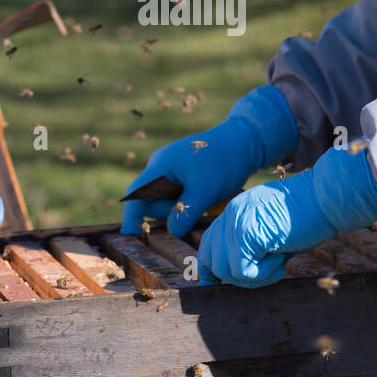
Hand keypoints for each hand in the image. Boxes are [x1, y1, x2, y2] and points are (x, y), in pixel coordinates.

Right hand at [121, 86, 298, 236]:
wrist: (246, 140)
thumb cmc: (224, 161)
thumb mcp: (204, 192)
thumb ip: (184, 214)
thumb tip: (171, 234)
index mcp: (160, 165)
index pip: (136, 194)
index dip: (131, 216)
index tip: (130, 235)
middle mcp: (162, 167)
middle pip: (152, 201)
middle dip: (169, 212)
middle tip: (196, 207)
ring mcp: (173, 170)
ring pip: (167, 200)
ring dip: (181, 208)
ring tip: (205, 200)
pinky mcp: (185, 175)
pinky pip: (178, 195)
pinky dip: (188, 203)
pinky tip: (205, 200)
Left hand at [197, 144, 376, 287]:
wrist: (327, 198)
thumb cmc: (310, 215)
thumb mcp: (273, 229)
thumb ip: (252, 245)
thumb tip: (238, 274)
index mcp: (236, 211)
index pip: (210, 244)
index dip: (212, 270)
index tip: (216, 286)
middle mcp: (231, 215)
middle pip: (210, 260)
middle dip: (234, 277)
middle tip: (265, 273)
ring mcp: (236, 223)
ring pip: (224, 270)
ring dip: (252, 277)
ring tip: (277, 263)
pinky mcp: (247, 234)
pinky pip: (242, 271)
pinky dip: (262, 275)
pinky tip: (280, 262)